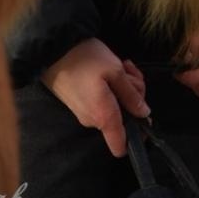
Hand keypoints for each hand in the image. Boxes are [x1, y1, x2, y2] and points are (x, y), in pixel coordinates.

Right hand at [41, 38, 149, 156]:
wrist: (54, 50)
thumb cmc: (86, 59)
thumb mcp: (115, 70)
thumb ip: (131, 94)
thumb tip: (144, 113)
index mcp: (103, 117)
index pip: (121, 146)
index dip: (136, 134)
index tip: (142, 113)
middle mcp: (93, 121)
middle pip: (123, 118)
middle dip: (133, 94)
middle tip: (129, 72)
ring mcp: (85, 113)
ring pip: (115, 106)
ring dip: (123, 86)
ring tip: (120, 65)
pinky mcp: (80, 103)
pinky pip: (103, 100)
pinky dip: (110, 86)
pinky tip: (110, 67)